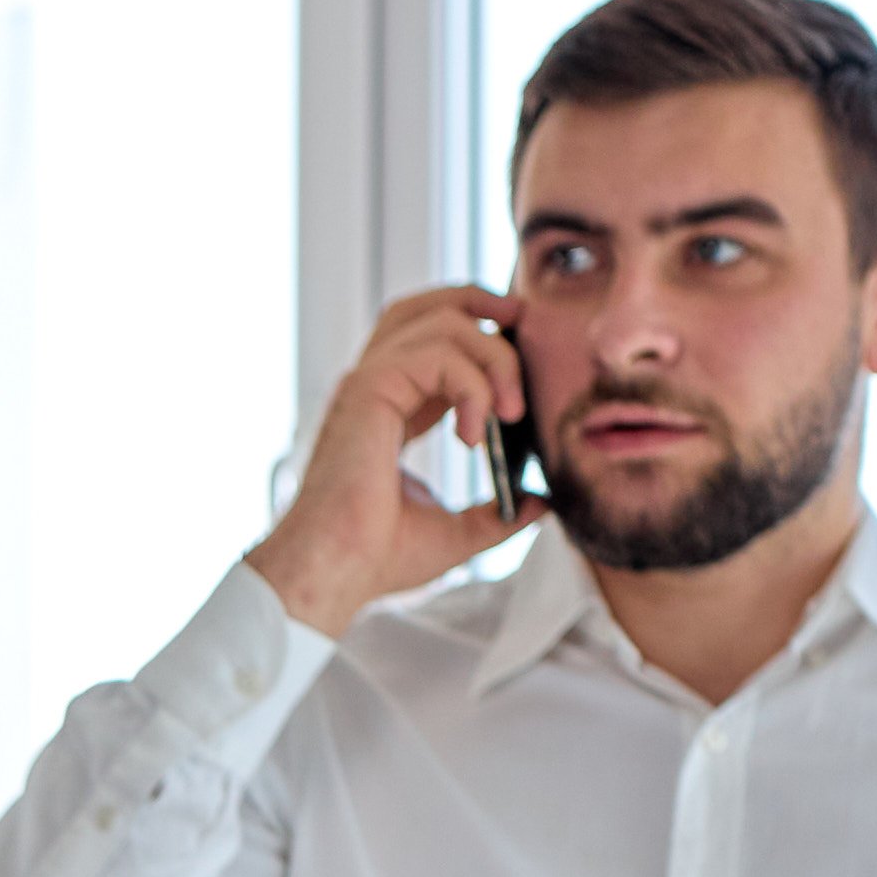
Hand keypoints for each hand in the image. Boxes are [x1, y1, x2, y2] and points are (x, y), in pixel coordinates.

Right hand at [248, 284, 538, 635]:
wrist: (336, 573)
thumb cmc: (376, 558)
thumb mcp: (456, 533)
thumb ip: (498, 513)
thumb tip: (541, 503)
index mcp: (390, 410)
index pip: (432, 340)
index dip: (480, 331)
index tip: (520, 356)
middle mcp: (375, 387)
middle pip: (429, 306)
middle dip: (484, 303)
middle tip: (525, 327)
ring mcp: (368, 383)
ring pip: (443, 321)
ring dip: (493, 358)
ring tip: (508, 413)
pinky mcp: (368, 390)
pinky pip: (437, 354)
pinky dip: (471, 386)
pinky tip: (473, 435)